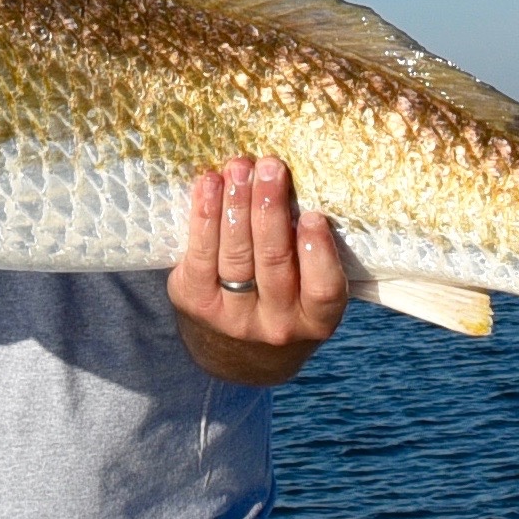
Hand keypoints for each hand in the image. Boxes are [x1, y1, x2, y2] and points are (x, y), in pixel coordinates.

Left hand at [167, 156, 348, 385]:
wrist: (236, 350)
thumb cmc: (285, 299)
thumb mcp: (309, 290)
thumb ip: (310, 253)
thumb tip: (297, 186)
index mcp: (315, 320)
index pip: (322, 288)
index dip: (317, 252)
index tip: (312, 214)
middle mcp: (276, 325)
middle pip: (273, 262)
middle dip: (269, 210)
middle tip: (270, 167)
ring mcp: (232, 317)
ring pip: (235, 256)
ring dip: (237, 205)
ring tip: (240, 169)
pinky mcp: (195, 302)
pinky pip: (200, 255)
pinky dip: (205, 216)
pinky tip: (210, 185)